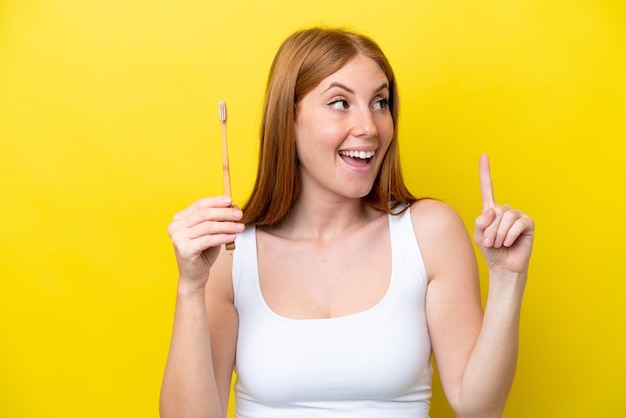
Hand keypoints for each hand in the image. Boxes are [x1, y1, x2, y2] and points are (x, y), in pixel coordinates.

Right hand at [168, 196, 243, 288]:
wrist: (194, 276)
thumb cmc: (203, 252)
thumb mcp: (211, 232)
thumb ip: (219, 219)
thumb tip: (233, 206)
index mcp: (179, 219)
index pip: (199, 204)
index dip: (216, 201)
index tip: (230, 201)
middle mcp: (175, 227)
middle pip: (204, 214)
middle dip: (224, 213)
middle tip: (239, 214)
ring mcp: (178, 238)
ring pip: (208, 226)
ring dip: (227, 225)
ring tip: (240, 227)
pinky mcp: (185, 250)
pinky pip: (208, 239)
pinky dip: (222, 237)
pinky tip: (232, 237)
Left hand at [474, 155, 533, 274]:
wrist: (504, 266)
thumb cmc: (491, 251)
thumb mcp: (479, 236)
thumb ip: (481, 222)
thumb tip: (492, 211)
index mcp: (491, 210)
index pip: (488, 188)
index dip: (485, 172)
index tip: (484, 155)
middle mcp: (505, 210)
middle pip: (494, 212)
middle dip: (490, 231)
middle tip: (490, 243)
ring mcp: (517, 215)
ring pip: (505, 218)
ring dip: (499, 235)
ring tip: (499, 244)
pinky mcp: (528, 223)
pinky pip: (517, 224)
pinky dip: (510, 235)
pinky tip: (509, 243)